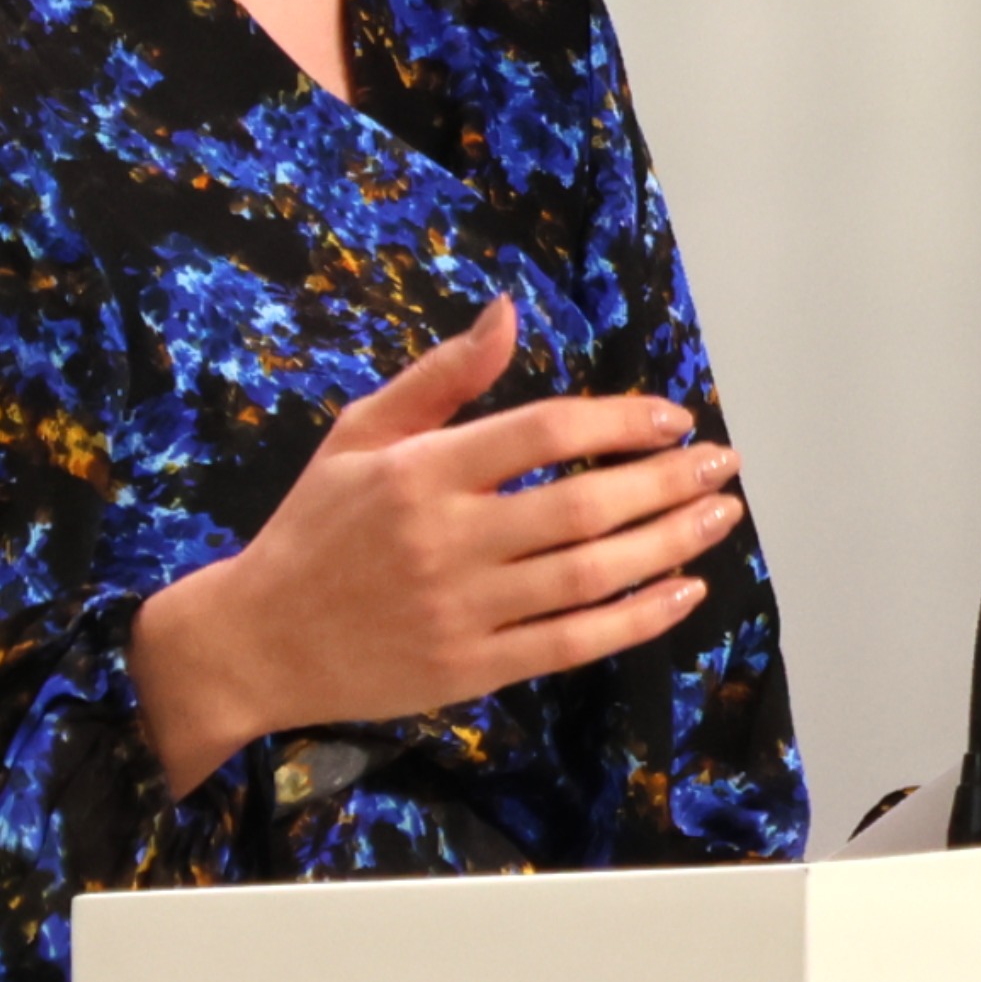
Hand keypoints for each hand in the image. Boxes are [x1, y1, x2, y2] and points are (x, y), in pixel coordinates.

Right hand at [128, 301, 745, 799]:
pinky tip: (682, 592)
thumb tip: (508, 312)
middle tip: (722, 465)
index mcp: (421, 472)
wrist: (258, 641)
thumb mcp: (360, 433)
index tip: (673, 418)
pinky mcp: (473, 670)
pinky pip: (573, 643)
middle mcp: (447, 540)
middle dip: (667, 482)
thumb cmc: (316, 527)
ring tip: (718, 517)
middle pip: (583, 505)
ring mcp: (463, 610)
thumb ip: (442, 377)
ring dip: (668, 544)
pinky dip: (637, 618)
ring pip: (590, 575)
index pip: (544, 431)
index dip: (620, 421)